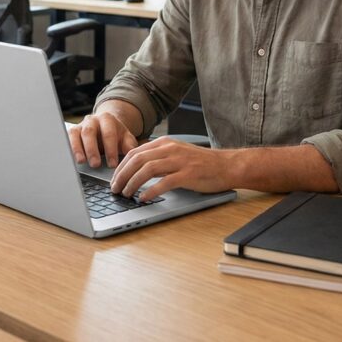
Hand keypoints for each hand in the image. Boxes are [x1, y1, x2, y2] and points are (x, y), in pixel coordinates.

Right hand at [69, 108, 138, 168]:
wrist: (105, 126)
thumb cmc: (116, 135)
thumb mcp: (126, 138)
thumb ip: (130, 145)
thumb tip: (132, 155)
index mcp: (107, 119)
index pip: (108, 133)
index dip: (110, 149)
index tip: (112, 165)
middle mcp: (92, 120)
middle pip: (90, 132)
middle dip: (92, 149)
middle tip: (96, 164)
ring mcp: (81, 125)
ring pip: (76, 134)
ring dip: (78, 149)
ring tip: (81, 162)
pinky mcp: (72, 132)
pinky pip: (68, 139)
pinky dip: (70, 149)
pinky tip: (72, 159)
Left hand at [110, 137, 234, 201]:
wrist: (227, 166)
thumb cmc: (202, 163)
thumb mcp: (177, 153)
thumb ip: (159, 157)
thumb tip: (136, 169)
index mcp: (165, 143)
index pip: (135, 152)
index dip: (121, 167)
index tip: (114, 179)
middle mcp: (170, 149)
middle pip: (137, 160)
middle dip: (122, 175)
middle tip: (115, 189)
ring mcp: (179, 161)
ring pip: (147, 169)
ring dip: (133, 183)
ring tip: (126, 194)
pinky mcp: (188, 175)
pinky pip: (164, 182)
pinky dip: (151, 191)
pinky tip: (144, 198)